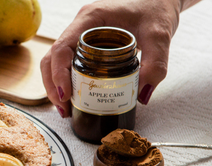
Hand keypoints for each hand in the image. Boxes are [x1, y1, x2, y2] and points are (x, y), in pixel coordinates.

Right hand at [41, 0, 200, 117]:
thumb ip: (155, 65)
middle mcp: (80, 26)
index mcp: (90, 18)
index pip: (61, 48)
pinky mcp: (87, 44)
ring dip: (57, 86)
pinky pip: (68, 63)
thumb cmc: (156, 7)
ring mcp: (81, 34)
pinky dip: (67, 82)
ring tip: (67, 109)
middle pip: (52, 58)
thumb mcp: (159, 35)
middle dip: (53, 86)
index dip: (58, 74)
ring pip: (56, 62)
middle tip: (65, 109)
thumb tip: (142, 95)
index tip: (66, 96)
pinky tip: (74, 98)